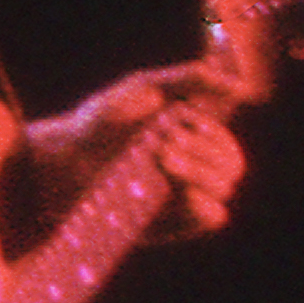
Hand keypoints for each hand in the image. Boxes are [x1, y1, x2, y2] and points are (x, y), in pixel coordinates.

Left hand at [27, 61, 246, 240]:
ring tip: (159, 160)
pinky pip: (212, 217)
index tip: (177, 120)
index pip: (227, 141)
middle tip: (161, 144)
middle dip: (203, 150)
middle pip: (232, 165)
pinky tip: (180, 189)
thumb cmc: (100, 122)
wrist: (62, 160)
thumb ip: (192, 79)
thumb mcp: (144, 87)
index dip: (211, 130)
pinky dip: (205, 200)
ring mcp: (182, 198)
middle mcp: (192, 170)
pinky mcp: (170, 223)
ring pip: (224, 188)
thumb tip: (242, 87)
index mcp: (191, 139)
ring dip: (199, 170)